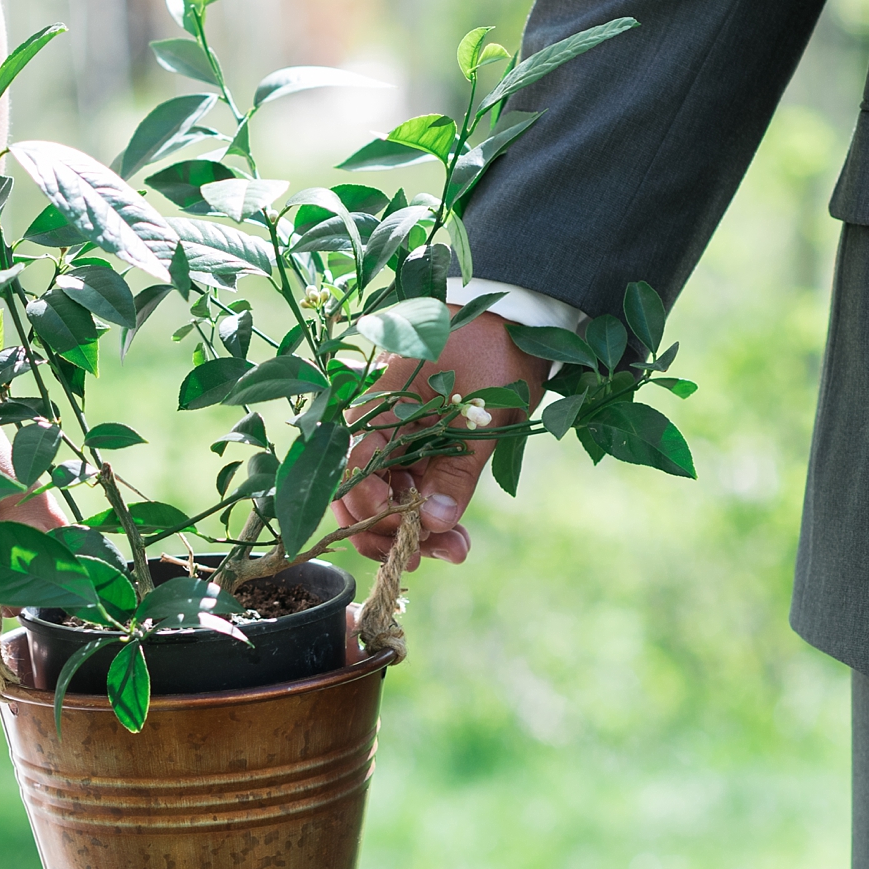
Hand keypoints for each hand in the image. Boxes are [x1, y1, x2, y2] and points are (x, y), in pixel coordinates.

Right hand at [335, 311, 547, 568]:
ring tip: (455, 549)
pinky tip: (454, 533)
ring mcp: (399, 438)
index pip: (353, 474)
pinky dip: (430, 512)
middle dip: (392, 533)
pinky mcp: (421, 445)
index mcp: (380, 411)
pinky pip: (413, 486)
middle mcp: (379, 428)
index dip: (373, 513)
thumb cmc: (495, 351)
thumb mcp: (483, 416)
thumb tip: (434, 522)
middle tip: (436, 556)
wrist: (515, 312)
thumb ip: (457, 470)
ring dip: (415, 530)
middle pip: (363, 495)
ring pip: (390, 498)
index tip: (409, 536)